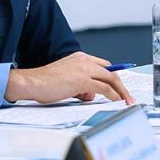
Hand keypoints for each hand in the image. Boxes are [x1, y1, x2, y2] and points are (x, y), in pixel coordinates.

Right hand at [4, 51, 134, 104]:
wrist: (32, 82)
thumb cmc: (44, 83)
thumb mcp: (66, 81)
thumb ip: (80, 85)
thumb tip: (91, 95)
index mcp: (79, 58)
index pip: (102, 65)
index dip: (112, 76)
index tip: (119, 86)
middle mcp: (83, 60)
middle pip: (110, 71)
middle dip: (121, 84)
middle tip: (127, 96)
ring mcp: (84, 69)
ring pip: (111, 78)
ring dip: (121, 91)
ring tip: (125, 101)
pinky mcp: (83, 80)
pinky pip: (105, 88)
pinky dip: (114, 95)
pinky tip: (117, 101)